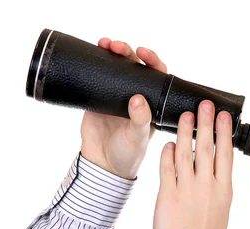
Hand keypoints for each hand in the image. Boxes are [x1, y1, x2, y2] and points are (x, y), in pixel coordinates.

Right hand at [80, 38, 167, 179]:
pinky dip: (94, 62)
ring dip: (112, 52)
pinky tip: (93, 51)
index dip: (152, 61)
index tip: (144, 53)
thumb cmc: (128, 154)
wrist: (103, 164)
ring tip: (105, 43)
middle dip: (128, 52)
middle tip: (118, 46)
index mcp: (152, 102)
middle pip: (134, 65)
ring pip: (115, 66)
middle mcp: (136, 95)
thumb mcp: (138, 138)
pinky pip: (96, 74)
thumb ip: (140, 120)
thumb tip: (138, 99)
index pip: (156, 76)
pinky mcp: (97, 97)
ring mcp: (116, 95)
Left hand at [153, 100, 233, 228]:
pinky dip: (168, 154)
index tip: (223, 115)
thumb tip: (213, 172)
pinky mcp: (168, 197)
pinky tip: (168, 143)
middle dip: (206, 123)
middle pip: (207, 148)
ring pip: (187, 153)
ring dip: (186, 131)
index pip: (224, 154)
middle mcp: (207, 187)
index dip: (223, 132)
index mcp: (223, 190)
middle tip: (205, 104)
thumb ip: (216, 189)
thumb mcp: (220, 211)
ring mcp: (187, 190)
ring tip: (186, 115)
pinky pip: (167, 169)